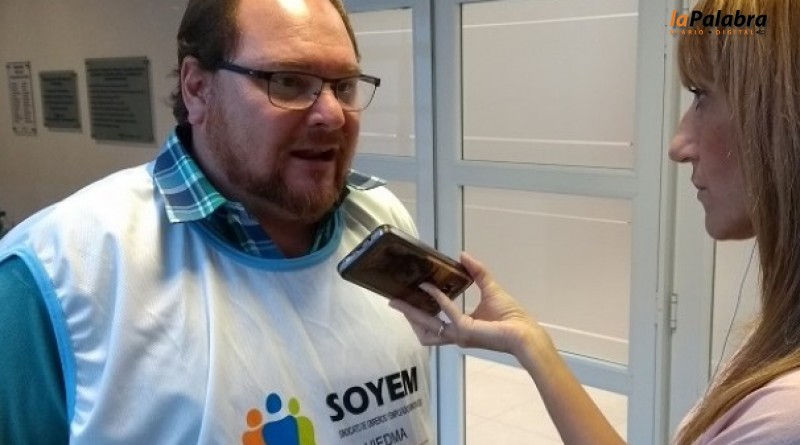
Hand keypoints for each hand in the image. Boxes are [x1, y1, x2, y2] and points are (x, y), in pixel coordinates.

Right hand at [389, 252, 540, 356]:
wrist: (523, 332)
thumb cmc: (510, 316)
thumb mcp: (489, 288)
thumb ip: (476, 272)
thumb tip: (462, 255)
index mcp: (461, 327)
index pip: (435, 323)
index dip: (420, 311)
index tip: (410, 296)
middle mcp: (456, 333)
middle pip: (424, 327)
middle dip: (408, 314)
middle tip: (392, 300)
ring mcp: (458, 334)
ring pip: (428, 324)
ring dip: (413, 312)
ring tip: (399, 300)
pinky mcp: (464, 330)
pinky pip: (447, 310)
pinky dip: (437, 297)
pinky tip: (430, 286)